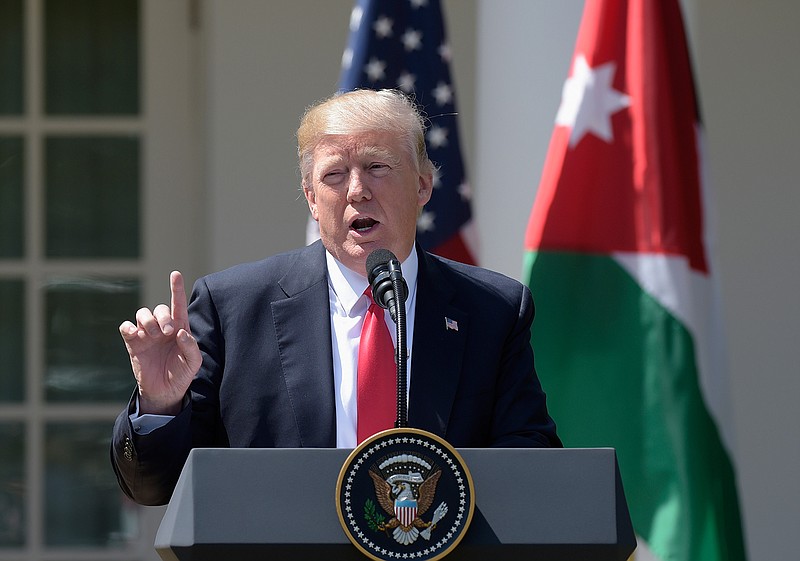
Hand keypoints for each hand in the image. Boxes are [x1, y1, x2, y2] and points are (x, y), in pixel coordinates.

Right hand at [119, 271, 201, 414]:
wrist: (164, 392)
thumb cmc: (182, 374)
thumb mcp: (193, 363)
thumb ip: (191, 347)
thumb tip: (181, 332)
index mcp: (180, 328)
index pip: (179, 304)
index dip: (177, 288)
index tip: (175, 274)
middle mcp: (163, 328)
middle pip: (160, 308)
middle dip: (163, 316)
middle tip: (167, 332)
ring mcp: (147, 334)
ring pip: (143, 314)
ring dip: (148, 321)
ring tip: (153, 336)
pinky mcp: (133, 343)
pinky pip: (126, 327)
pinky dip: (128, 327)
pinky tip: (134, 334)